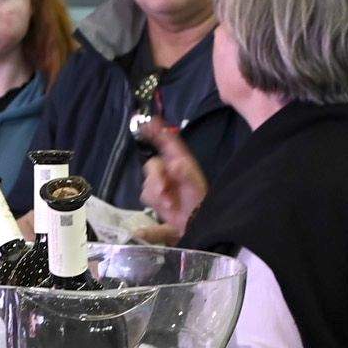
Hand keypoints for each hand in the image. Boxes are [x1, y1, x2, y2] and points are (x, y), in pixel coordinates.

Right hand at [135, 119, 205, 233]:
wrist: (198, 224)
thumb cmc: (200, 202)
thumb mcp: (196, 186)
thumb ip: (186, 174)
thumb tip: (173, 165)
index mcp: (180, 161)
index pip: (166, 141)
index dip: (156, 130)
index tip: (146, 123)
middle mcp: (169, 170)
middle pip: (152, 165)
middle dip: (156, 178)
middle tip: (164, 192)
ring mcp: (161, 184)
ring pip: (148, 183)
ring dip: (157, 195)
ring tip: (171, 205)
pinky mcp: (156, 199)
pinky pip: (146, 197)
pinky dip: (153, 203)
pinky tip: (159, 214)